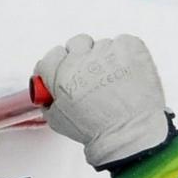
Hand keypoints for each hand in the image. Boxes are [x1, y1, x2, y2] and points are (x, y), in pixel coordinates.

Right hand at [32, 33, 172, 168]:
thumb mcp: (58, 120)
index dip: (62, 65)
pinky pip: (125, 42)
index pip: (53, 55)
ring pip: (102, 45)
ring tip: (117, 82)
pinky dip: (127, 54)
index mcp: (61, 74)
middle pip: (77, 44)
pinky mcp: (130, 48)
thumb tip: (46, 90)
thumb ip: (48, 99)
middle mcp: (82, 59)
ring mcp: (108, 52)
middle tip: (95, 77)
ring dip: (108, 58)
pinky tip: (129, 73)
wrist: (131, 134)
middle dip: (84, 58)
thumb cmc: (98, 131)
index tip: (69, 72)